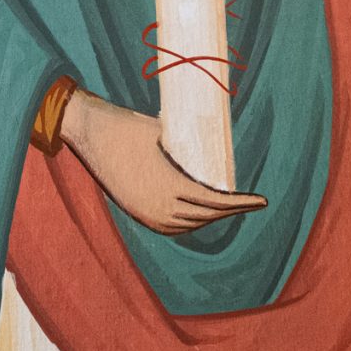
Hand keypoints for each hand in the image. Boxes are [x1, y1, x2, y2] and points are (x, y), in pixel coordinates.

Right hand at [59, 89, 264, 234]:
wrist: (89, 131)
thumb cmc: (128, 124)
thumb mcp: (164, 133)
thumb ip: (185, 150)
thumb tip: (212, 149)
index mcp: (169, 186)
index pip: (214, 202)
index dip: (241, 204)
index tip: (261, 201)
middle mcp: (159, 206)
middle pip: (205, 216)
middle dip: (230, 211)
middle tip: (249, 202)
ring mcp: (145, 212)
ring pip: (188, 225)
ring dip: (209, 218)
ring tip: (227, 206)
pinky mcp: (135, 211)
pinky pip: (169, 226)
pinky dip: (189, 223)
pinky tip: (200, 215)